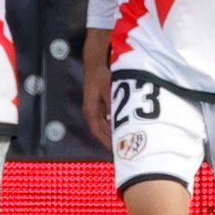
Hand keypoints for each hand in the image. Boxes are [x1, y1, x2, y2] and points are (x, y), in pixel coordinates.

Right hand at [81, 29, 111, 148]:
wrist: (95, 64)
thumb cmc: (101, 76)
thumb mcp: (109, 91)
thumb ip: (112, 105)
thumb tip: (118, 120)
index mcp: (91, 111)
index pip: (97, 132)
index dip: (106, 142)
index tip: (116, 151)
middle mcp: (91, 112)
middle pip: (100, 131)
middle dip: (110, 141)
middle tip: (123, 149)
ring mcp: (95, 108)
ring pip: (103, 126)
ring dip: (112, 133)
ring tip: (124, 141)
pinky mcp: (100, 104)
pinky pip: (106, 119)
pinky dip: (113, 125)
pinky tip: (122, 127)